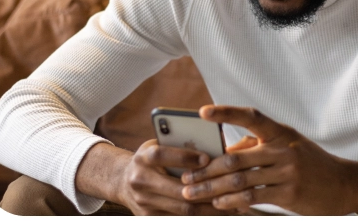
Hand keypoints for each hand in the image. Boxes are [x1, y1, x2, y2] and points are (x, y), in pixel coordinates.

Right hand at [115, 139, 237, 214]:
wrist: (122, 180)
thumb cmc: (151, 158)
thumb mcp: (160, 145)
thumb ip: (180, 145)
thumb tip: (214, 146)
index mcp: (143, 157)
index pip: (161, 155)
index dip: (184, 157)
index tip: (207, 158)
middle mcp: (140, 180)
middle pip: (177, 189)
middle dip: (206, 189)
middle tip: (231, 187)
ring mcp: (144, 203)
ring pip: (183, 209)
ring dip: (210, 208)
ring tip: (235, 205)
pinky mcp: (149, 217)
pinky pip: (180, 219)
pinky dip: (202, 216)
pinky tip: (221, 213)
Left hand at [180, 105, 357, 214]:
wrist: (342, 184)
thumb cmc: (310, 163)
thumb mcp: (288, 146)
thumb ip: (258, 146)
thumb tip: (225, 153)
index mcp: (280, 132)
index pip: (251, 116)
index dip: (226, 112)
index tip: (203, 112)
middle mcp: (283, 149)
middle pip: (235, 159)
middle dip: (206, 170)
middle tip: (186, 178)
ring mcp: (287, 172)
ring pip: (240, 180)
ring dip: (212, 188)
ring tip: (193, 193)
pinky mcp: (289, 194)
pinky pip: (253, 197)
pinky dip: (232, 200)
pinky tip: (218, 203)